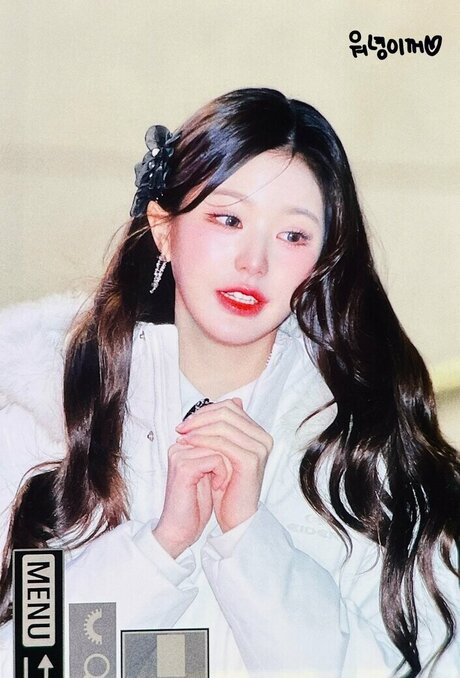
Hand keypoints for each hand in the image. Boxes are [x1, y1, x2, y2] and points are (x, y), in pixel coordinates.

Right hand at [152, 443, 228, 557]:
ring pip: (219, 447)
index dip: (227, 450)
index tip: (224, 471)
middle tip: (222, 478)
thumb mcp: (208, 471)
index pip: (214, 430)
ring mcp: (180, 456)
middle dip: (227, 457)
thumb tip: (235, 435)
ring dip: (226, 467)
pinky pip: (216, 459)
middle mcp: (178, 446)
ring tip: (219, 483)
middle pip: (217, 436)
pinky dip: (222, 474)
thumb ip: (216, 451)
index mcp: (182, 445)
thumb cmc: (195, 503)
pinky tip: (216, 486)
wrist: (180, 528)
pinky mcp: (184, 467)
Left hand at [175, 398, 272, 532]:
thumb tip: (228, 402)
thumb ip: (222, 430)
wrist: (235, 517)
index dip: (205, 411)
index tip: (186, 422)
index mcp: (258, 433)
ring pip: (223, 425)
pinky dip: (202, 440)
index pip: (229, 407)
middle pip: (226, 412)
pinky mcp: (250, 460)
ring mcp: (259, 448)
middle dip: (199, 417)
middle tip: (181, 427)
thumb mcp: (222, 453)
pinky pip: (222, 442)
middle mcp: (263, 438)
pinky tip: (189, 444)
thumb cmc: (227, 487)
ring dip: (198, 428)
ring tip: (182, 436)